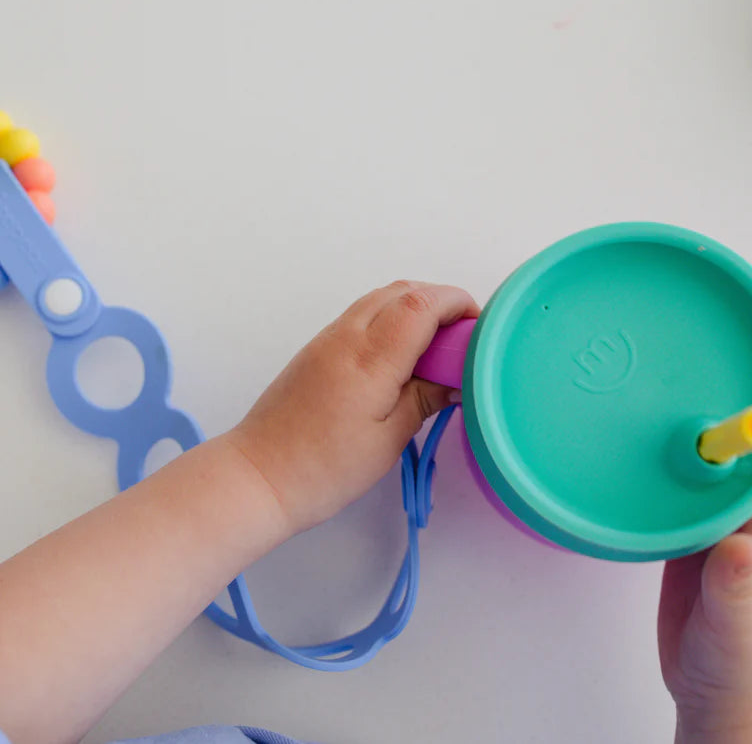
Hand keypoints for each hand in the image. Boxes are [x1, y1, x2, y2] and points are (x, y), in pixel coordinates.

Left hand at [232, 281, 478, 534]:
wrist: (258, 476)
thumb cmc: (325, 467)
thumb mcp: (388, 440)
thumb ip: (425, 400)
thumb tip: (455, 381)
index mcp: (370, 359)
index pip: (420, 305)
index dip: (455, 303)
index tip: (477, 325)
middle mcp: (347, 336)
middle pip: (402, 291)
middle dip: (440, 300)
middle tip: (462, 335)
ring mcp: (328, 338)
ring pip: (381, 298)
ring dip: (415, 306)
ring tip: (437, 344)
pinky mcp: (317, 348)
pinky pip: (363, 314)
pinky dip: (391, 317)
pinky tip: (403, 353)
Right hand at [658, 406, 751, 743]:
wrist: (721, 694)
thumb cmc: (744, 664)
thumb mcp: (740, 630)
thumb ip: (739, 590)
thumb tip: (742, 547)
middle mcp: (746, 519)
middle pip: (749, 447)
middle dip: (739, 400)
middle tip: (714, 358)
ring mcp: (716, 526)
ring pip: (711, 463)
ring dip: (698, 425)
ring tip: (674, 387)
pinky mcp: (688, 539)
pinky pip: (680, 488)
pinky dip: (667, 462)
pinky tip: (647, 448)